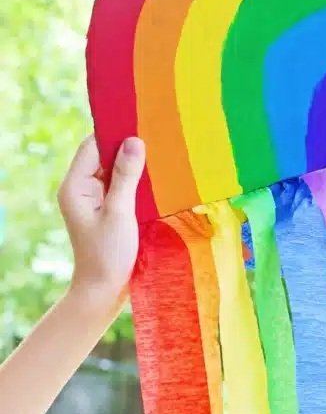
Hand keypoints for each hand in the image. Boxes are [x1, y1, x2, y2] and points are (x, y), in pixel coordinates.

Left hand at [58, 134, 145, 320]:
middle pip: (103, 155)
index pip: (93, 146)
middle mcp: (81, 189)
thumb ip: (126, 176)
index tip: (142, 122)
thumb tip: (135, 141)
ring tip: (161, 153)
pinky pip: (121, 185)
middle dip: (128, 147)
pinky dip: (136, 181)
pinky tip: (156, 178)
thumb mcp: (120, 213)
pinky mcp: (107, 210)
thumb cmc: (108, 255)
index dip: (115, 133)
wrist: (103, 291)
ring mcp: (94, 200)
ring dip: (135, 164)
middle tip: (157, 135)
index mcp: (75, 186)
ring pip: (115, 170)